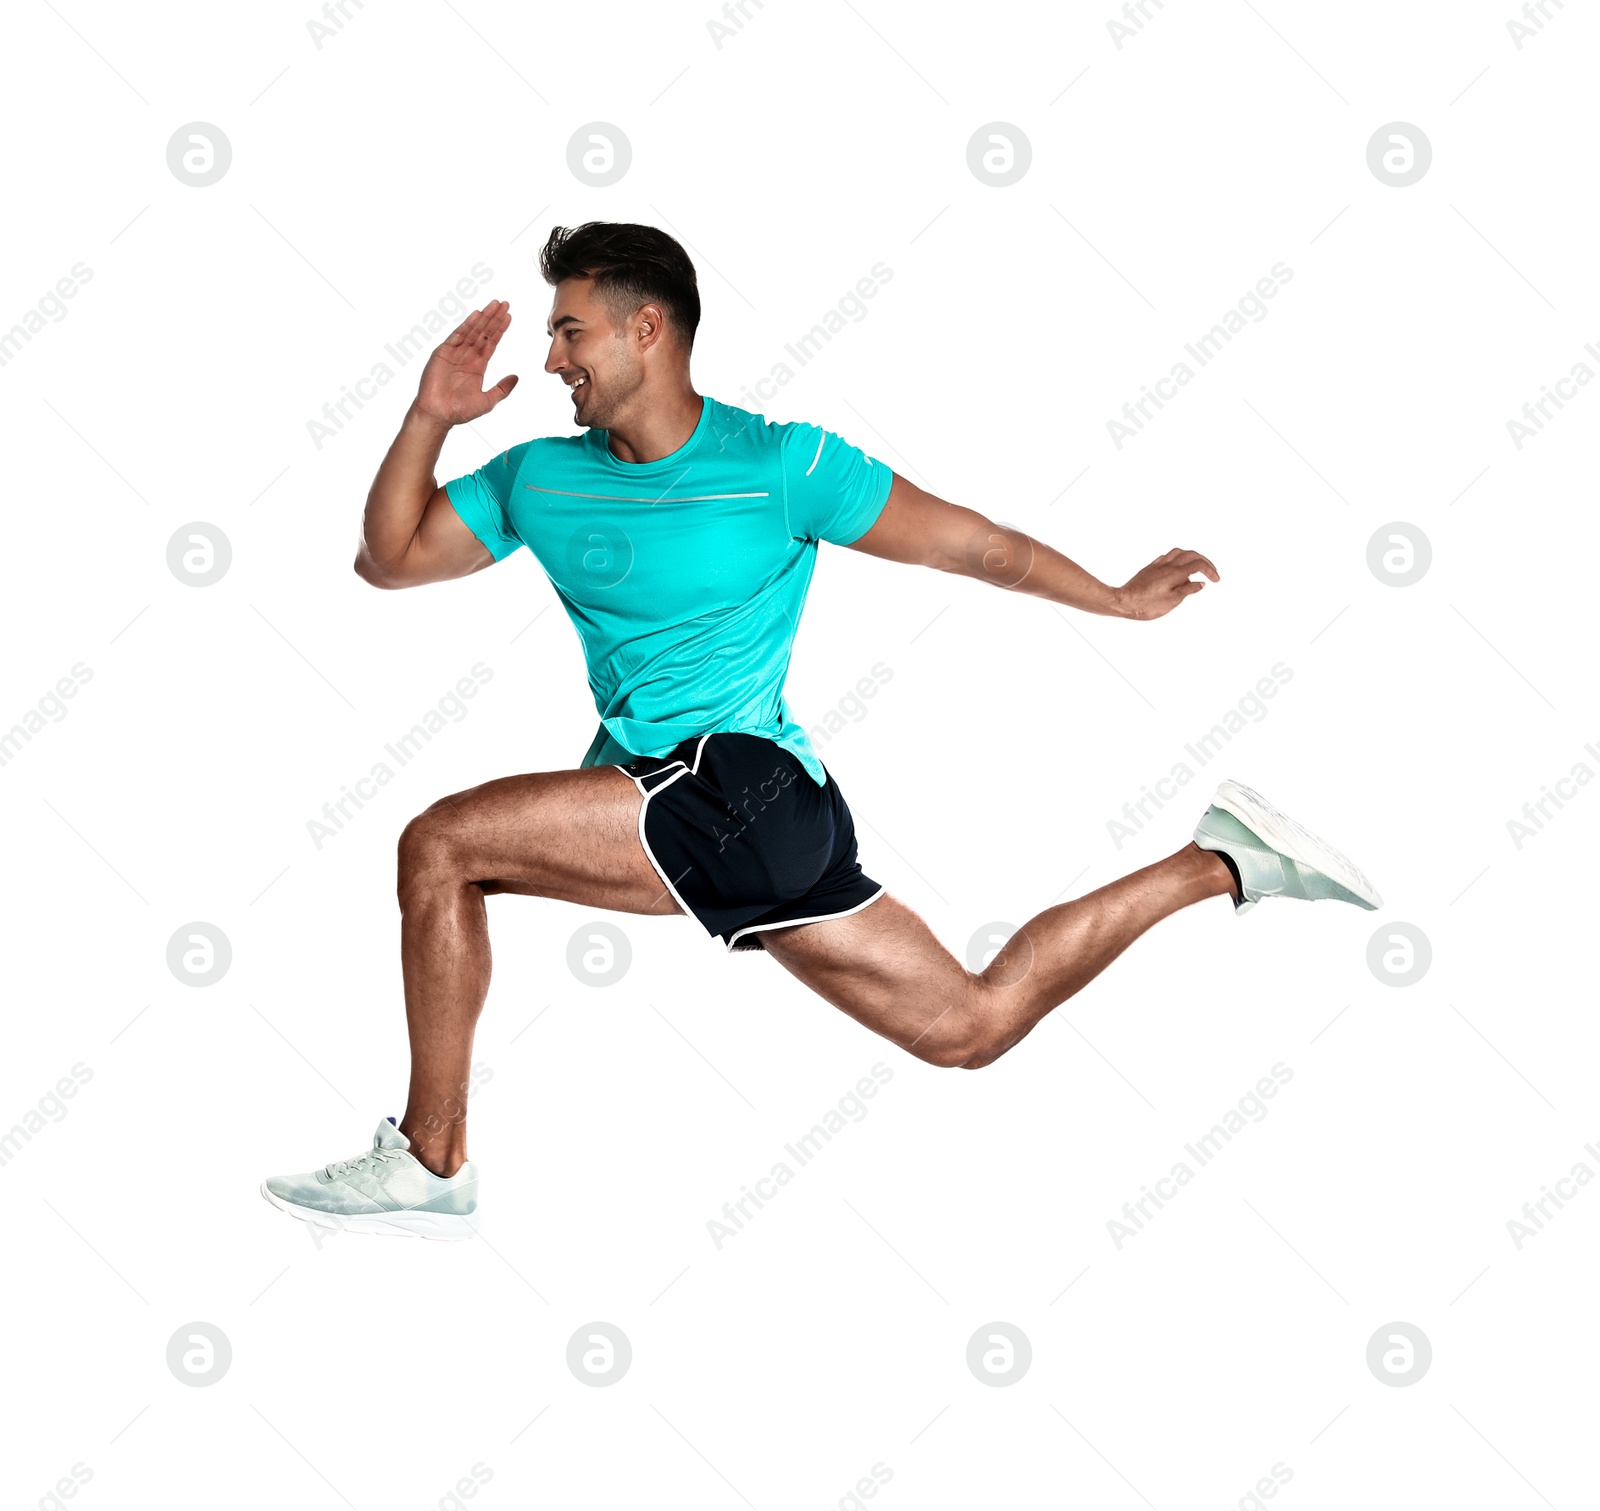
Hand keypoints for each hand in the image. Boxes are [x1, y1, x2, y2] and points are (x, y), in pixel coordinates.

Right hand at [414, 300, 518, 424]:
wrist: (439, 415)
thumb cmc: (460, 411)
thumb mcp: (488, 400)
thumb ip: (502, 388)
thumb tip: (516, 377)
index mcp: (477, 365)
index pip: (491, 343)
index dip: (500, 329)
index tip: (509, 316)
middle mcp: (467, 356)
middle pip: (483, 333)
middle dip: (494, 318)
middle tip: (505, 304)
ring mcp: (455, 353)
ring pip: (472, 331)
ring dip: (484, 317)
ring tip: (494, 305)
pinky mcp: (443, 353)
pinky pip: (457, 336)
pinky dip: (467, 325)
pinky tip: (477, 315)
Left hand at [1116, 547, 1218, 619]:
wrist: (1122, 602)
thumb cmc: (1145, 605)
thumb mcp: (1171, 601)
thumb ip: (1187, 590)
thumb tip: (1200, 583)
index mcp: (1175, 573)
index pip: (1198, 565)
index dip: (1210, 570)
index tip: (1216, 580)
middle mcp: (1167, 565)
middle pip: (1191, 555)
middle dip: (1205, 561)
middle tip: (1211, 572)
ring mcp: (1157, 565)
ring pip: (1179, 552)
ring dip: (1191, 556)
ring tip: (1197, 567)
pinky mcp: (1149, 568)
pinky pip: (1167, 556)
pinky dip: (1178, 558)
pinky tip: (1178, 566)